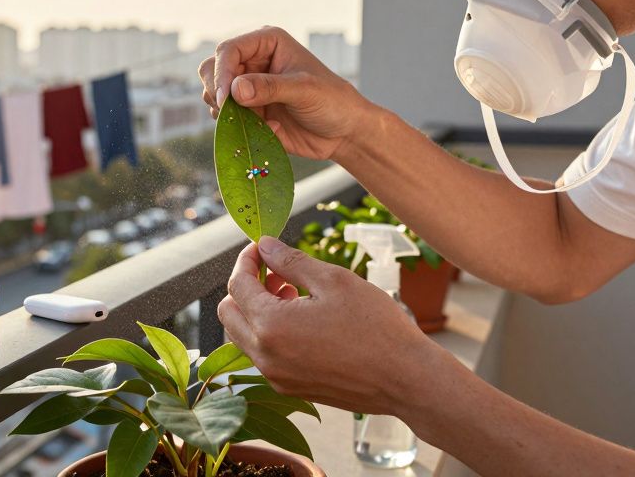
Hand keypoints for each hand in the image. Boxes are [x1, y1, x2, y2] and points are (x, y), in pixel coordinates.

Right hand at [199, 26, 376, 160]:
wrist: (343, 132)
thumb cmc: (332, 101)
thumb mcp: (304, 90)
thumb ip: (270, 87)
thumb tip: (235, 90)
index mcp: (267, 43)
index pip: (228, 50)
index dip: (221, 73)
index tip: (225, 99)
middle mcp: (253, 62)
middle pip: (212, 69)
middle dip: (216, 91)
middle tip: (229, 112)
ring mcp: (248, 87)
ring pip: (213, 94)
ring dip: (226, 112)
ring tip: (254, 122)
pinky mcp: (248, 111)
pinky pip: (226, 118)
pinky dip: (237, 127)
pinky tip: (270, 129)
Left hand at [216, 236, 439, 416]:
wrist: (406, 379)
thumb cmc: (375, 326)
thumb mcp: (334, 280)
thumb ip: (291, 261)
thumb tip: (265, 246)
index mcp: (271, 326)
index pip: (237, 286)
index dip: (247, 260)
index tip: (263, 248)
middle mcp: (265, 357)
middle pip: (229, 313)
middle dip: (246, 286)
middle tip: (278, 273)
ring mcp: (276, 377)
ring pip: (244, 335)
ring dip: (257, 310)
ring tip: (295, 294)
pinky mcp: (290, 388)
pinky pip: (264, 355)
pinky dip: (271, 332)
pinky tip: (304, 320)